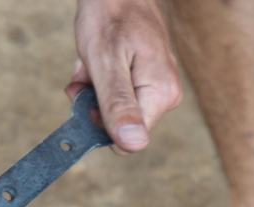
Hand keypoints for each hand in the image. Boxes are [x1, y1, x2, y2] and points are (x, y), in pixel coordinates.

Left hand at [67, 0, 182, 152]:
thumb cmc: (111, 14)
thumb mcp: (106, 63)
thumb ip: (118, 106)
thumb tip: (133, 145)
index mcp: (161, 95)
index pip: (126, 141)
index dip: (99, 124)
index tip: (90, 94)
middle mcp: (164, 96)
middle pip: (117, 125)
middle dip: (92, 103)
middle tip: (89, 71)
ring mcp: (154, 87)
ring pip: (110, 109)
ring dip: (90, 89)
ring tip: (91, 61)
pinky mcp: (143, 79)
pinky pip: (112, 94)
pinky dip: (95, 79)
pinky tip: (93, 60)